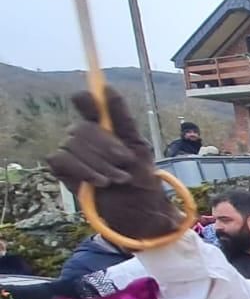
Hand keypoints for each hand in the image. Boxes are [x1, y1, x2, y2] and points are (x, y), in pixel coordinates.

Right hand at [47, 88, 182, 240]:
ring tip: (118, 178)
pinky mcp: (62, 169)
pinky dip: (82, 170)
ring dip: (99, 163)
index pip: (86, 103)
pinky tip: (99, 182)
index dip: (88, 101)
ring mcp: (71, 151)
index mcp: (103, 126)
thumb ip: (122, 118)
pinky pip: (60, 159)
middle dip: (106, 147)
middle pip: (82, 127)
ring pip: (72, 144)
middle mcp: (84, 135)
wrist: (139, 211)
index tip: (95, 108)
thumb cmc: (140, 178)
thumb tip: (107, 88)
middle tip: (125, 164)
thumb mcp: (138, 146)